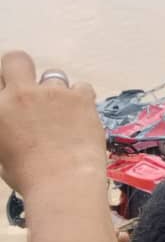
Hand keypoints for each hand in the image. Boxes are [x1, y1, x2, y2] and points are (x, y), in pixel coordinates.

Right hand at [0, 52, 104, 199]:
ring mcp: (51, 92)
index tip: (10, 92)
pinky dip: (81, 98)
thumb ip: (6, 129)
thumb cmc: (29, 177)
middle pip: (16, 59)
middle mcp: (20, 94)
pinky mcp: (80, 96)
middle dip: (20, 67)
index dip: (4, 85)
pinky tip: (81, 115)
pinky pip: (81, 86)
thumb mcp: (3, 154)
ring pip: (53, 76)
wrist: (63, 182)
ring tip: (62, 114)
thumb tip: (15, 125)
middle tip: (29, 87)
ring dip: (55, 91)